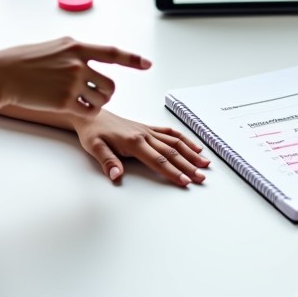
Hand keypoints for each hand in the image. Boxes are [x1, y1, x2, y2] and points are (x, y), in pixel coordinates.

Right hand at [0, 37, 149, 119]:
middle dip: (106, 93)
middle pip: (111, 84)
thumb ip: (74, 52)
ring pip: (102, 99)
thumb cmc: (22, 60)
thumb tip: (89, 58)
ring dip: (96, 104)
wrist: (0, 74)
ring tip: (80, 101)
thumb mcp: (53, 47)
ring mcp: (71, 82)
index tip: (147, 64)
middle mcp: (77, 63)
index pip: (112, 52)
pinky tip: (72, 108)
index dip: (132, 59)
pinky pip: (88, 112)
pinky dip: (85, 112)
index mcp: (76, 46)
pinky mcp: (64, 101)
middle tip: (94, 95)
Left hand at [74, 110, 210, 186]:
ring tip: (205, 164)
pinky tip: (195, 147)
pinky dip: (185, 140)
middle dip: (188, 166)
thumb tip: (116, 175)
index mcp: (133, 142)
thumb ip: (107, 161)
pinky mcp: (149, 128)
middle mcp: (145, 135)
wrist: (92, 115)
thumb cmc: (93, 132)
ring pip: (175, 142)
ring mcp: (148, 131)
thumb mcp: (94, 147)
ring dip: (191, 153)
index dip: (172, 172)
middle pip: (171, 153)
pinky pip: (170, 133)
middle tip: (201, 177)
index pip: (157, 161)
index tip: (185, 181)